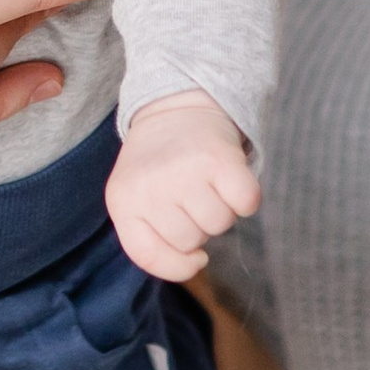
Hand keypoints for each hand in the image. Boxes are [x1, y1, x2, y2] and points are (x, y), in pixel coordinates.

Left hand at [105, 90, 259, 281]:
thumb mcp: (134, 199)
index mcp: (122, 200)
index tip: (184, 243)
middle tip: (188, 191)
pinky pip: (247, 204)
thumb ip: (150, 242)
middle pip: (190, 243)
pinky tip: (228, 178)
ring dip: (221, 209)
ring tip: (205, 181)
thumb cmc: (158, 167)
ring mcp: (184, 171)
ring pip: (220, 224)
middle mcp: (149, 186)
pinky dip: (246, 197)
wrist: (176, 107)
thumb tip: (195, 262)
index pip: (148, 256)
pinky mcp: (220, 158)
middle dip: (196, 224)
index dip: (175, 262)